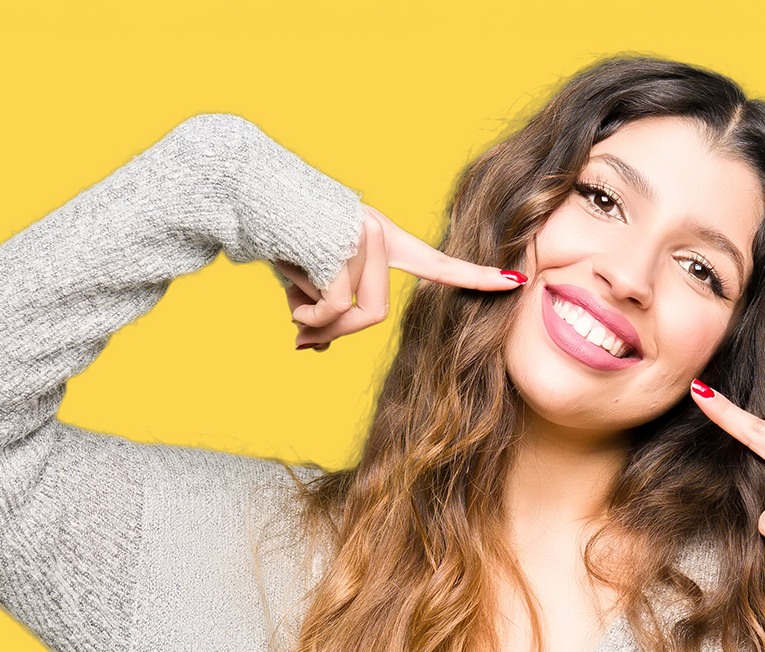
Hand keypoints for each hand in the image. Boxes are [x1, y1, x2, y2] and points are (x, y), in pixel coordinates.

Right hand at [273, 204, 525, 350]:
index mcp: (382, 238)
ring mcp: (364, 238)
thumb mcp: (303, 277)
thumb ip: (318, 309)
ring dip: (316, 324)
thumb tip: (312, 348)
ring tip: (290, 313)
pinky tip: (287, 295)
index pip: (437, 262)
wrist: (247, 189)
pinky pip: (330, 306)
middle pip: (375, 315)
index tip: (516, 281)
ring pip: (353, 314)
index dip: (474, 277)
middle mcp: (380, 235)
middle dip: (337, 335)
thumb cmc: (277, 234)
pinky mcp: (342, 244)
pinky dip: (305, 313)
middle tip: (303, 339)